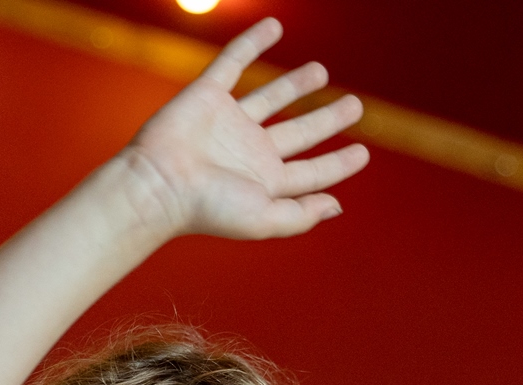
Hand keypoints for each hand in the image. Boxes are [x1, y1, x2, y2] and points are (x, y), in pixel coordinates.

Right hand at [124, 19, 368, 239]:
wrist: (159, 184)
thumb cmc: (209, 208)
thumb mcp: (264, 219)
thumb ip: (301, 215)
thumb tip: (337, 206)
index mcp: (266, 182)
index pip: (311, 172)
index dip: (338, 164)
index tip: (362, 153)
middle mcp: (251, 151)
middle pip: (299, 132)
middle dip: (327, 119)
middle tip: (355, 106)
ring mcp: (229, 121)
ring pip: (272, 97)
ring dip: (296, 84)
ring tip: (322, 71)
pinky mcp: (207, 94)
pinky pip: (234, 61)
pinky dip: (252, 42)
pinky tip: (274, 26)